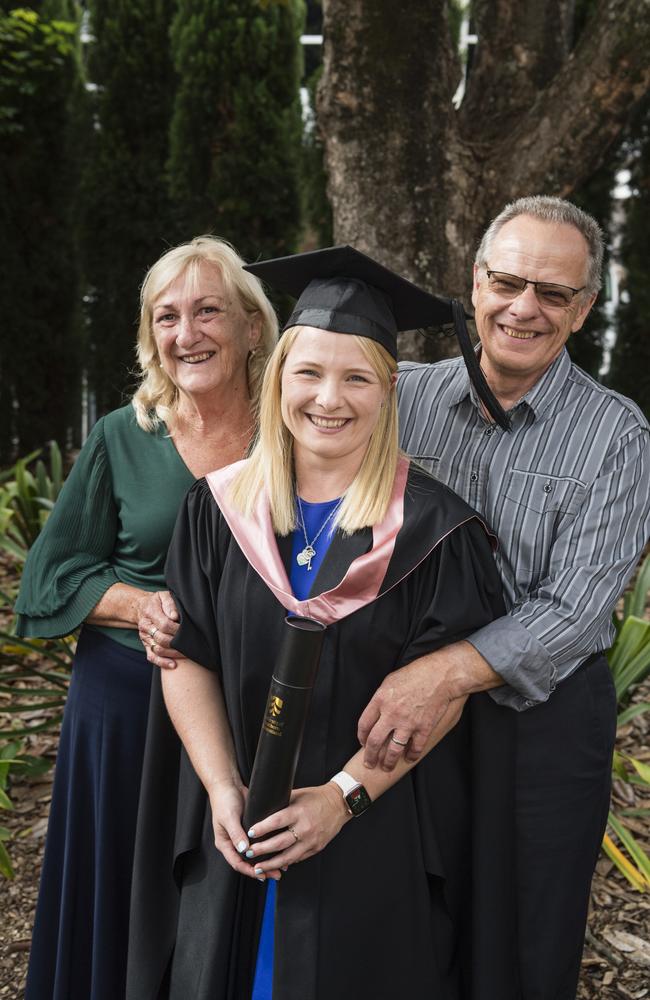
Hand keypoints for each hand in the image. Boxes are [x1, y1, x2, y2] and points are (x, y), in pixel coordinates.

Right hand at [137, 590, 181, 669]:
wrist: (142, 607)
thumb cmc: (157, 602)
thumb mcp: (164, 596)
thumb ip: (170, 604)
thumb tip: (175, 616)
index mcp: (150, 613)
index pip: (164, 624)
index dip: (177, 629)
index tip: (188, 630)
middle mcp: (145, 627)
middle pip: (161, 639)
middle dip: (177, 643)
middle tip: (190, 644)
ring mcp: (145, 638)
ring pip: (157, 650)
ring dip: (173, 654)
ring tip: (187, 654)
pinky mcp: (146, 645)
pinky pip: (152, 657)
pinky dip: (162, 663)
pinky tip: (173, 665)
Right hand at [207, 780, 281, 881]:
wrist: (228, 785)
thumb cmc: (224, 801)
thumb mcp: (229, 817)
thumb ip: (236, 833)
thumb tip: (244, 849)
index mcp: (225, 843)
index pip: (237, 863)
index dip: (250, 871)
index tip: (262, 875)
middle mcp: (234, 843)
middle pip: (248, 862)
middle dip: (262, 869)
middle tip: (276, 874)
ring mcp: (242, 837)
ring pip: (255, 853)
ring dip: (267, 860)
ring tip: (281, 865)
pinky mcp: (251, 830)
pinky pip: (260, 842)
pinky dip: (269, 847)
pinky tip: (279, 849)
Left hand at [242, 784, 349, 873]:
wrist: (339, 804)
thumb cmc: (316, 797)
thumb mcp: (298, 795)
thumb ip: (282, 803)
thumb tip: (262, 809)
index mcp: (299, 812)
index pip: (277, 821)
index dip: (262, 828)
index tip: (250, 834)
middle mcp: (305, 828)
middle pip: (280, 842)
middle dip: (262, 850)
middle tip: (249, 853)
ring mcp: (312, 840)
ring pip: (289, 857)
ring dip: (272, 864)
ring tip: (258, 868)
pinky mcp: (316, 848)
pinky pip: (298, 858)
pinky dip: (286, 863)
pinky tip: (276, 866)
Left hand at [357, 653, 455, 770]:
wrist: (439, 675)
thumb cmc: (415, 674)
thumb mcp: (390, 681)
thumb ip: (380, 698)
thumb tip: (375, 713)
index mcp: (380, 699)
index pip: (364, 724)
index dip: (361, 737)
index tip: (363, 742)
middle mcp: (391, 713)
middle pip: (375, 741)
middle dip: (370, 756)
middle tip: (369, 763)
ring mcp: (408, 722)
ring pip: (393, 750)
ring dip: (389, 762)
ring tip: (387, 767)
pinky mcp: (423, 727)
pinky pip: (415, 748)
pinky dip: (412, 756)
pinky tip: (409, 758)